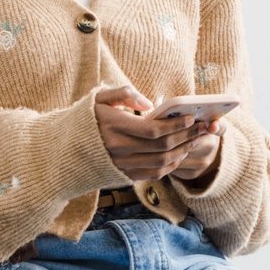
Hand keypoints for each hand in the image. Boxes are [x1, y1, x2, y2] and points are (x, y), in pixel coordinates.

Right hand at [94, 86, 214, 181]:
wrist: (66, 149)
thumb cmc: (87, 118)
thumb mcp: (99, 98)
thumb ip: (124, 94)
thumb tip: (149, 104)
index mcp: (113, 127)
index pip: (153, 130)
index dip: (175, 125)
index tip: (191, 116)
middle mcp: (118, 149)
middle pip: (162, 147)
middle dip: (186, 136)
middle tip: (202, 126)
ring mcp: (122, 165)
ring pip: (162, 162)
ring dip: (183, 151)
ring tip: (195, 138)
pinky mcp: (125, 176)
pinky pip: (155, 173)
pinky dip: (172, 164)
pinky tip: (180, 153)